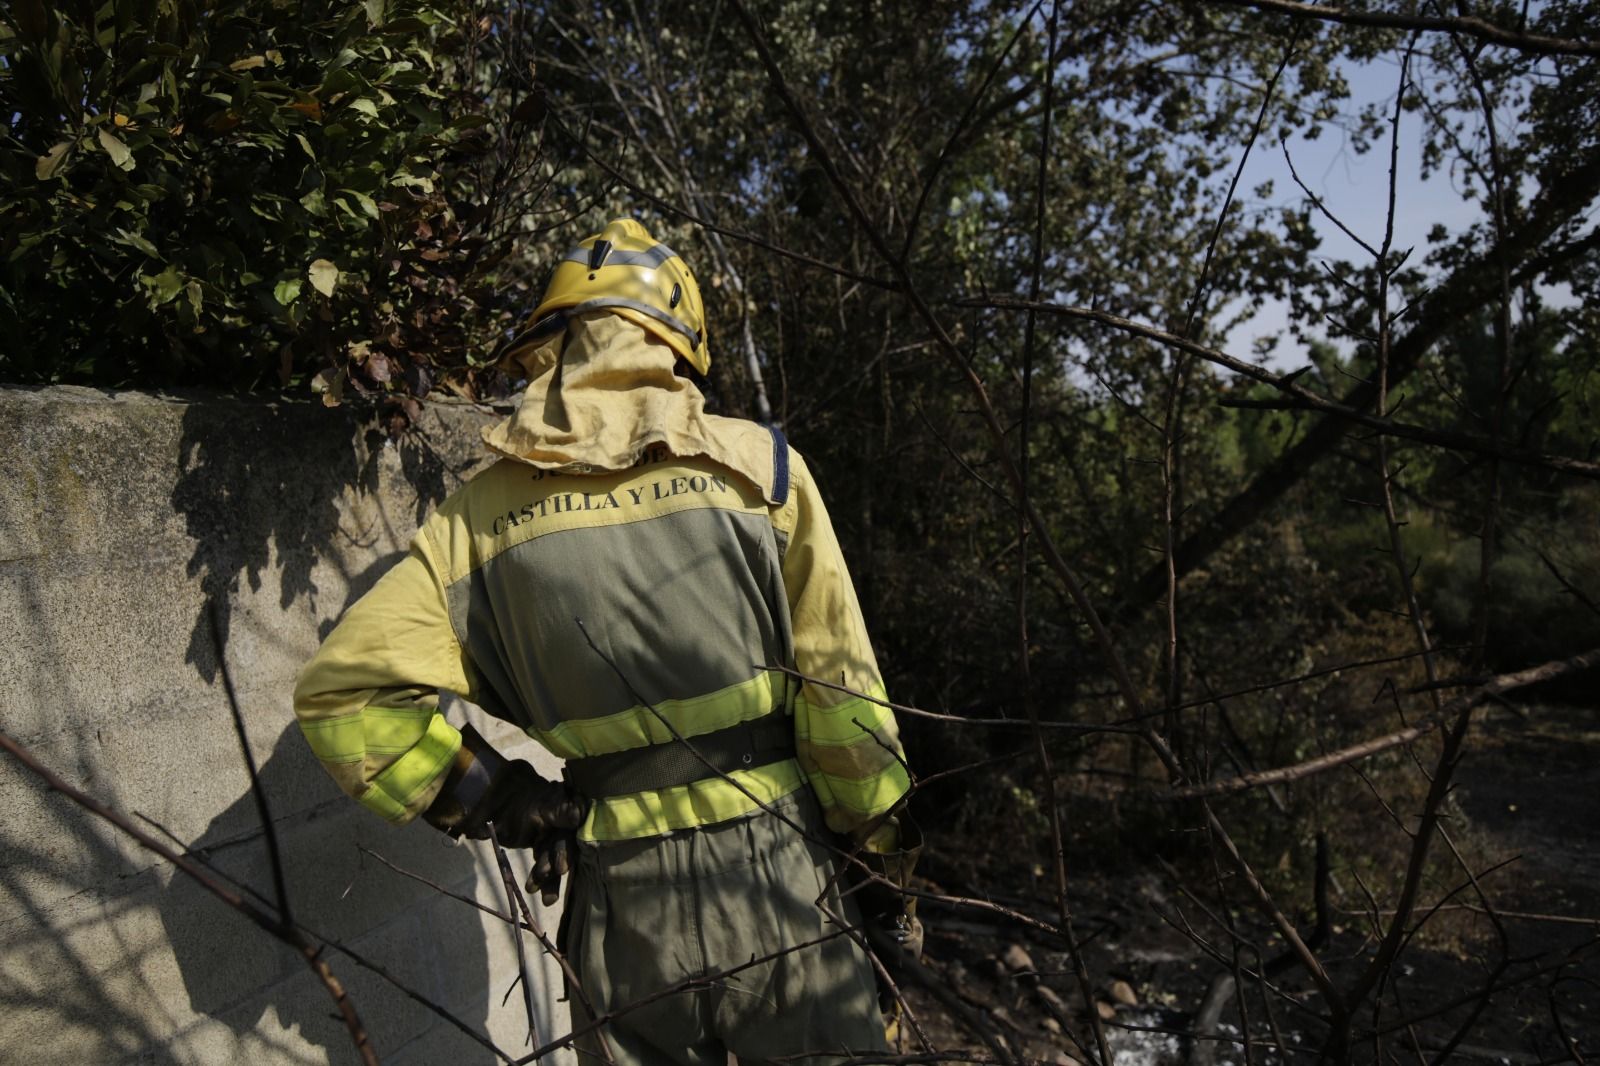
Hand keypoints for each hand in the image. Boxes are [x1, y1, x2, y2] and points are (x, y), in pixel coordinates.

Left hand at [461, 760, 584, 904]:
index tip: (560, 868)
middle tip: (547, 877)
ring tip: (537, 892)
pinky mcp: (543, 846)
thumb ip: (559, 810)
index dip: (567, 850)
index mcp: (571, 809)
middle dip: (556, 865)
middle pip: (565, 848)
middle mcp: (567, 824)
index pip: (573, 832)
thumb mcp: (540, 802)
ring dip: (548, 878)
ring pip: (554, 860)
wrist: (496, 797)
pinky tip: (533, 890)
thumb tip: (578, 817)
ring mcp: (554, 836)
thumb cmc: (520, 795)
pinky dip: (540, 879)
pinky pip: (544, 864)